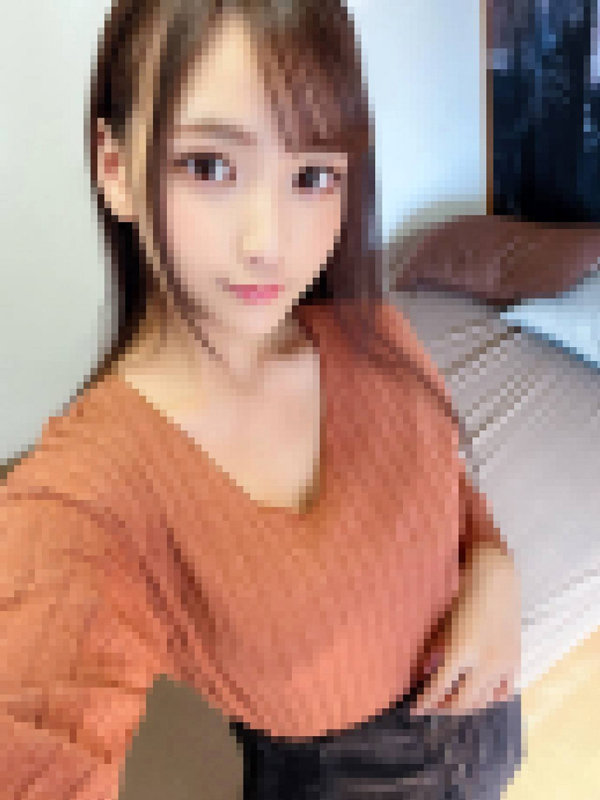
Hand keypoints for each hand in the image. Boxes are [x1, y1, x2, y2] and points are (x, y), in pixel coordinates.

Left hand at [410, 544, 520, 715]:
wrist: (496, 576)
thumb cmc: (463, 591)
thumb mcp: (443, 620)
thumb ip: (434, 648)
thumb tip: (424, 674)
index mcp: (461, 649)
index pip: (438, 688)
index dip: (425, 702)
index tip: (414, 709)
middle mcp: (484, 661)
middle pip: (462, 701)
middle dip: (444, 708)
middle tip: (431, 707)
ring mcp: (503, 663)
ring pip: (483, 700)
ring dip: (466, 704)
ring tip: (451, 702)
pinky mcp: (515, 659)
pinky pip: (504, 690)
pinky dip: (491, 697)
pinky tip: (480, 695)